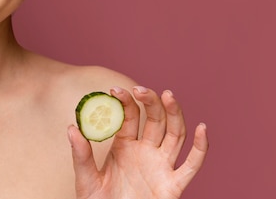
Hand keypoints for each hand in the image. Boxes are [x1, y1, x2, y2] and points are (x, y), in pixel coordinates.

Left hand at [68, 87, 207, 198]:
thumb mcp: (85, 179)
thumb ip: (80, 155)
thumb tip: (72, 127)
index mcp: (125, 145)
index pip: (130, 116)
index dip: (125, 102)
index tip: (114, 90)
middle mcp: (146, 151)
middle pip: (156, 120)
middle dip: (151, 102)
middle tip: (140, 89)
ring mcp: (161, 166)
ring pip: (175, 135)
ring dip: (174, 114)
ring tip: (168, 95)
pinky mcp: (173, 185)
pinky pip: (191, 165)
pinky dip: (200, 147)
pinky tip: (202, 129)